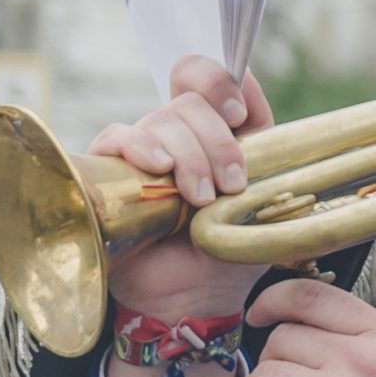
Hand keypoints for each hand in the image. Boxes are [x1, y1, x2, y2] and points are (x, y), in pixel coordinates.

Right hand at [93, 55, 274, 319]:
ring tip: (199, 199)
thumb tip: (251, 82)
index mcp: (212, 132)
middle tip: (230, 186)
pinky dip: (140, 146)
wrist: (194, 300)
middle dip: (216, 141)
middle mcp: (175, 136)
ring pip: (159, 120)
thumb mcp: (262, 197)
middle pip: (187, 101)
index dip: (218, 81)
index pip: (202, 76)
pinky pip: (117, 137)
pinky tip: (159, 170)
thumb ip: (266, 144)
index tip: (239, 114)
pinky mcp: (109, 174)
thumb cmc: (229, 252)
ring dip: (188, 156)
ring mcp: (141, 154)